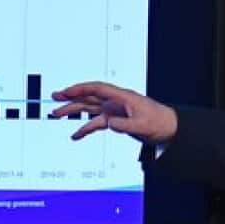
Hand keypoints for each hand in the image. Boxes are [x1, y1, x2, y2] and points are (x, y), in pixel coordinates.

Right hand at [50, 81, 177, 143]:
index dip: (81, 89)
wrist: (169, 128)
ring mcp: (114, 111)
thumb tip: (109, 124)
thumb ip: (125, 125)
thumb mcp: (142, 125)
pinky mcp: (115, 120)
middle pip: (90, 96)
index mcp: (123, 97)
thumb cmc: (159, 122)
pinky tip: (75, 135)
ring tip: (57, 114)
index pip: (98, 89)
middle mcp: (116, 101)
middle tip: (55, 97)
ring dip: (74, 110)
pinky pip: (96, 123)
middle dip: (71, 97)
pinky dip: (85, 128)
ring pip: (89, 108)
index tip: (67, 91)